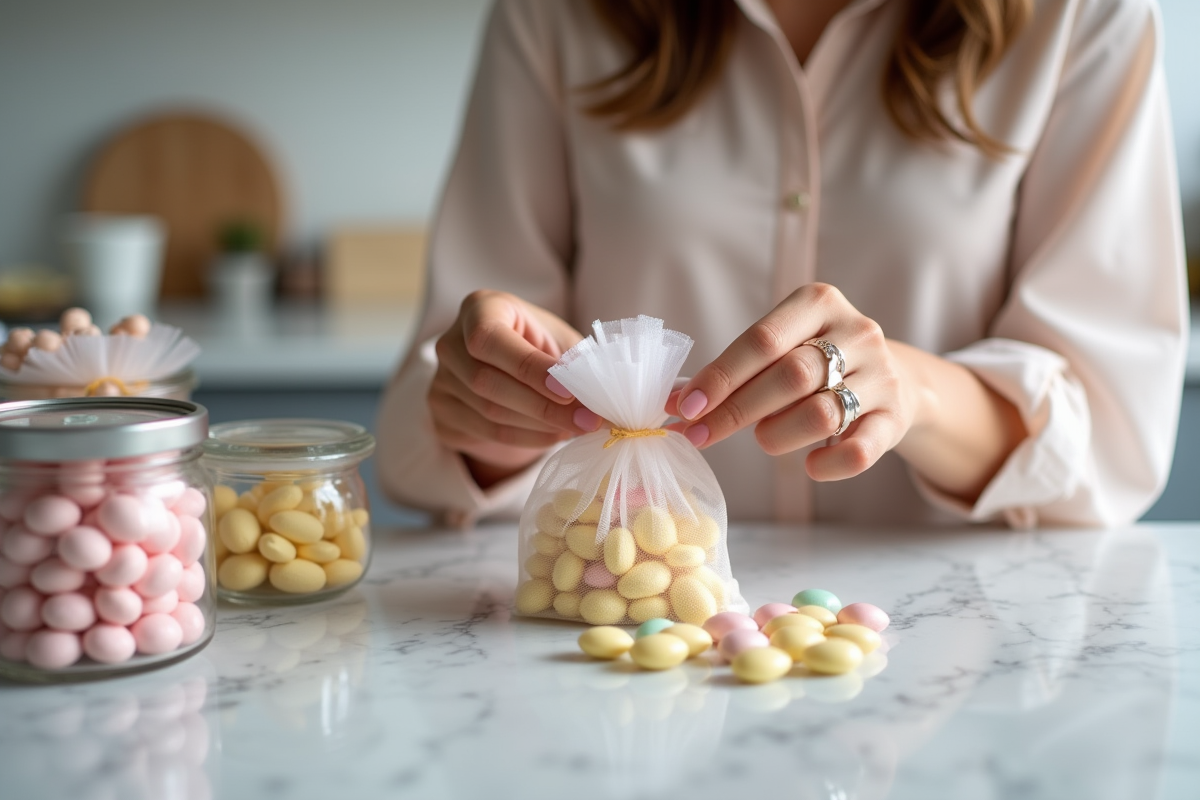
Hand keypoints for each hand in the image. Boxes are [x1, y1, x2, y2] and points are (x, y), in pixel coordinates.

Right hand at [429, 290, 601, 480]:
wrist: (508, 370)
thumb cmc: (539, 347)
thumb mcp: (559, 342)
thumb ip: (577, 363)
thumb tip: (604, 396)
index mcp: (479, 308)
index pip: (490, 339)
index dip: (529, 368)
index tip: (569, 392)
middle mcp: (449, 342)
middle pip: (486, 381)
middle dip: (543, 407)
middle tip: (587, 421)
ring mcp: (440, 380)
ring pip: (488, 412)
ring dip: (540, 426)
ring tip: (576, 428)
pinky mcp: (442, 412)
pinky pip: (485, 433)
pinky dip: (527, 438)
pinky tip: (554, 434)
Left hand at [667, 283, 922, 481]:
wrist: (895, 381)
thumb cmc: (816, 364)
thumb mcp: (779, 351)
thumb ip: (732, 373)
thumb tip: (672, 401)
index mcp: (818, 303)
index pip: (762, 340)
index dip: (720, 377)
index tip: (685, 407)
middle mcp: (856, 332)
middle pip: (789, 377)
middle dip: (736, 411)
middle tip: (702, 435)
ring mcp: (882, 375)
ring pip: (821, 413)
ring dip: (778, 435)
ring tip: (764, 439)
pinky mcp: (896, 417)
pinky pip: (859, 451)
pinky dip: (827, 465)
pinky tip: (810, 464)